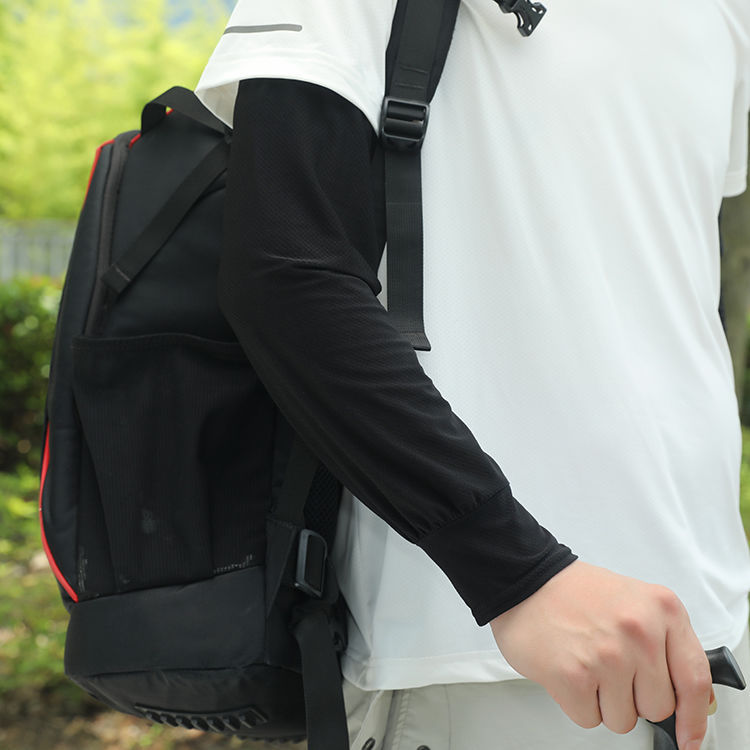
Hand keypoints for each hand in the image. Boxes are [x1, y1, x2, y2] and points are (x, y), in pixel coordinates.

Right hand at [490, 561, 711, 749]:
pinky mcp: (574, 677)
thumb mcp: (637, 602)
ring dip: (603, 701)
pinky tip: (569, 669)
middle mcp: (640, 633)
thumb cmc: (577, 593)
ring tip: (586, 662)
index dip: (695, 718)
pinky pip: (589, 719)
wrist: (525, 578)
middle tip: (609, 664)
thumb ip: (666, 644)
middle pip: (657, 706)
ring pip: (623, 720)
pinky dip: (577, 702)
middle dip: (633, 696)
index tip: (690, 737)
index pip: (695, 680)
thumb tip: (687, 699)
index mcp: (662, 610)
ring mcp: (608, 657)